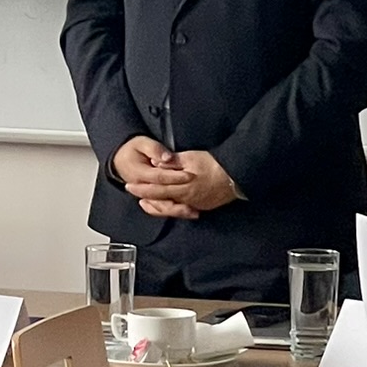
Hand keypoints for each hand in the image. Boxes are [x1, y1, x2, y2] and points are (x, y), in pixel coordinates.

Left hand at [120, 141, 240, 217]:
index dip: (142, 188)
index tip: (130, 185)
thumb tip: (157, 164)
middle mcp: (186, 199)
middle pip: (161, 200)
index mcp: (182, 187)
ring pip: (171, 207)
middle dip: (146, 196)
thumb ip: (173, 162)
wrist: (236, 177)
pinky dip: (172, 207)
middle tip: (133, 193)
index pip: (157, 189)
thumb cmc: (214, 165)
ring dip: (157, 204)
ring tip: (146, 201)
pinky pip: (183, 209)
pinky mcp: (201, 206)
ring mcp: (194, 204)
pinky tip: (169, 204)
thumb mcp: (192, 158)